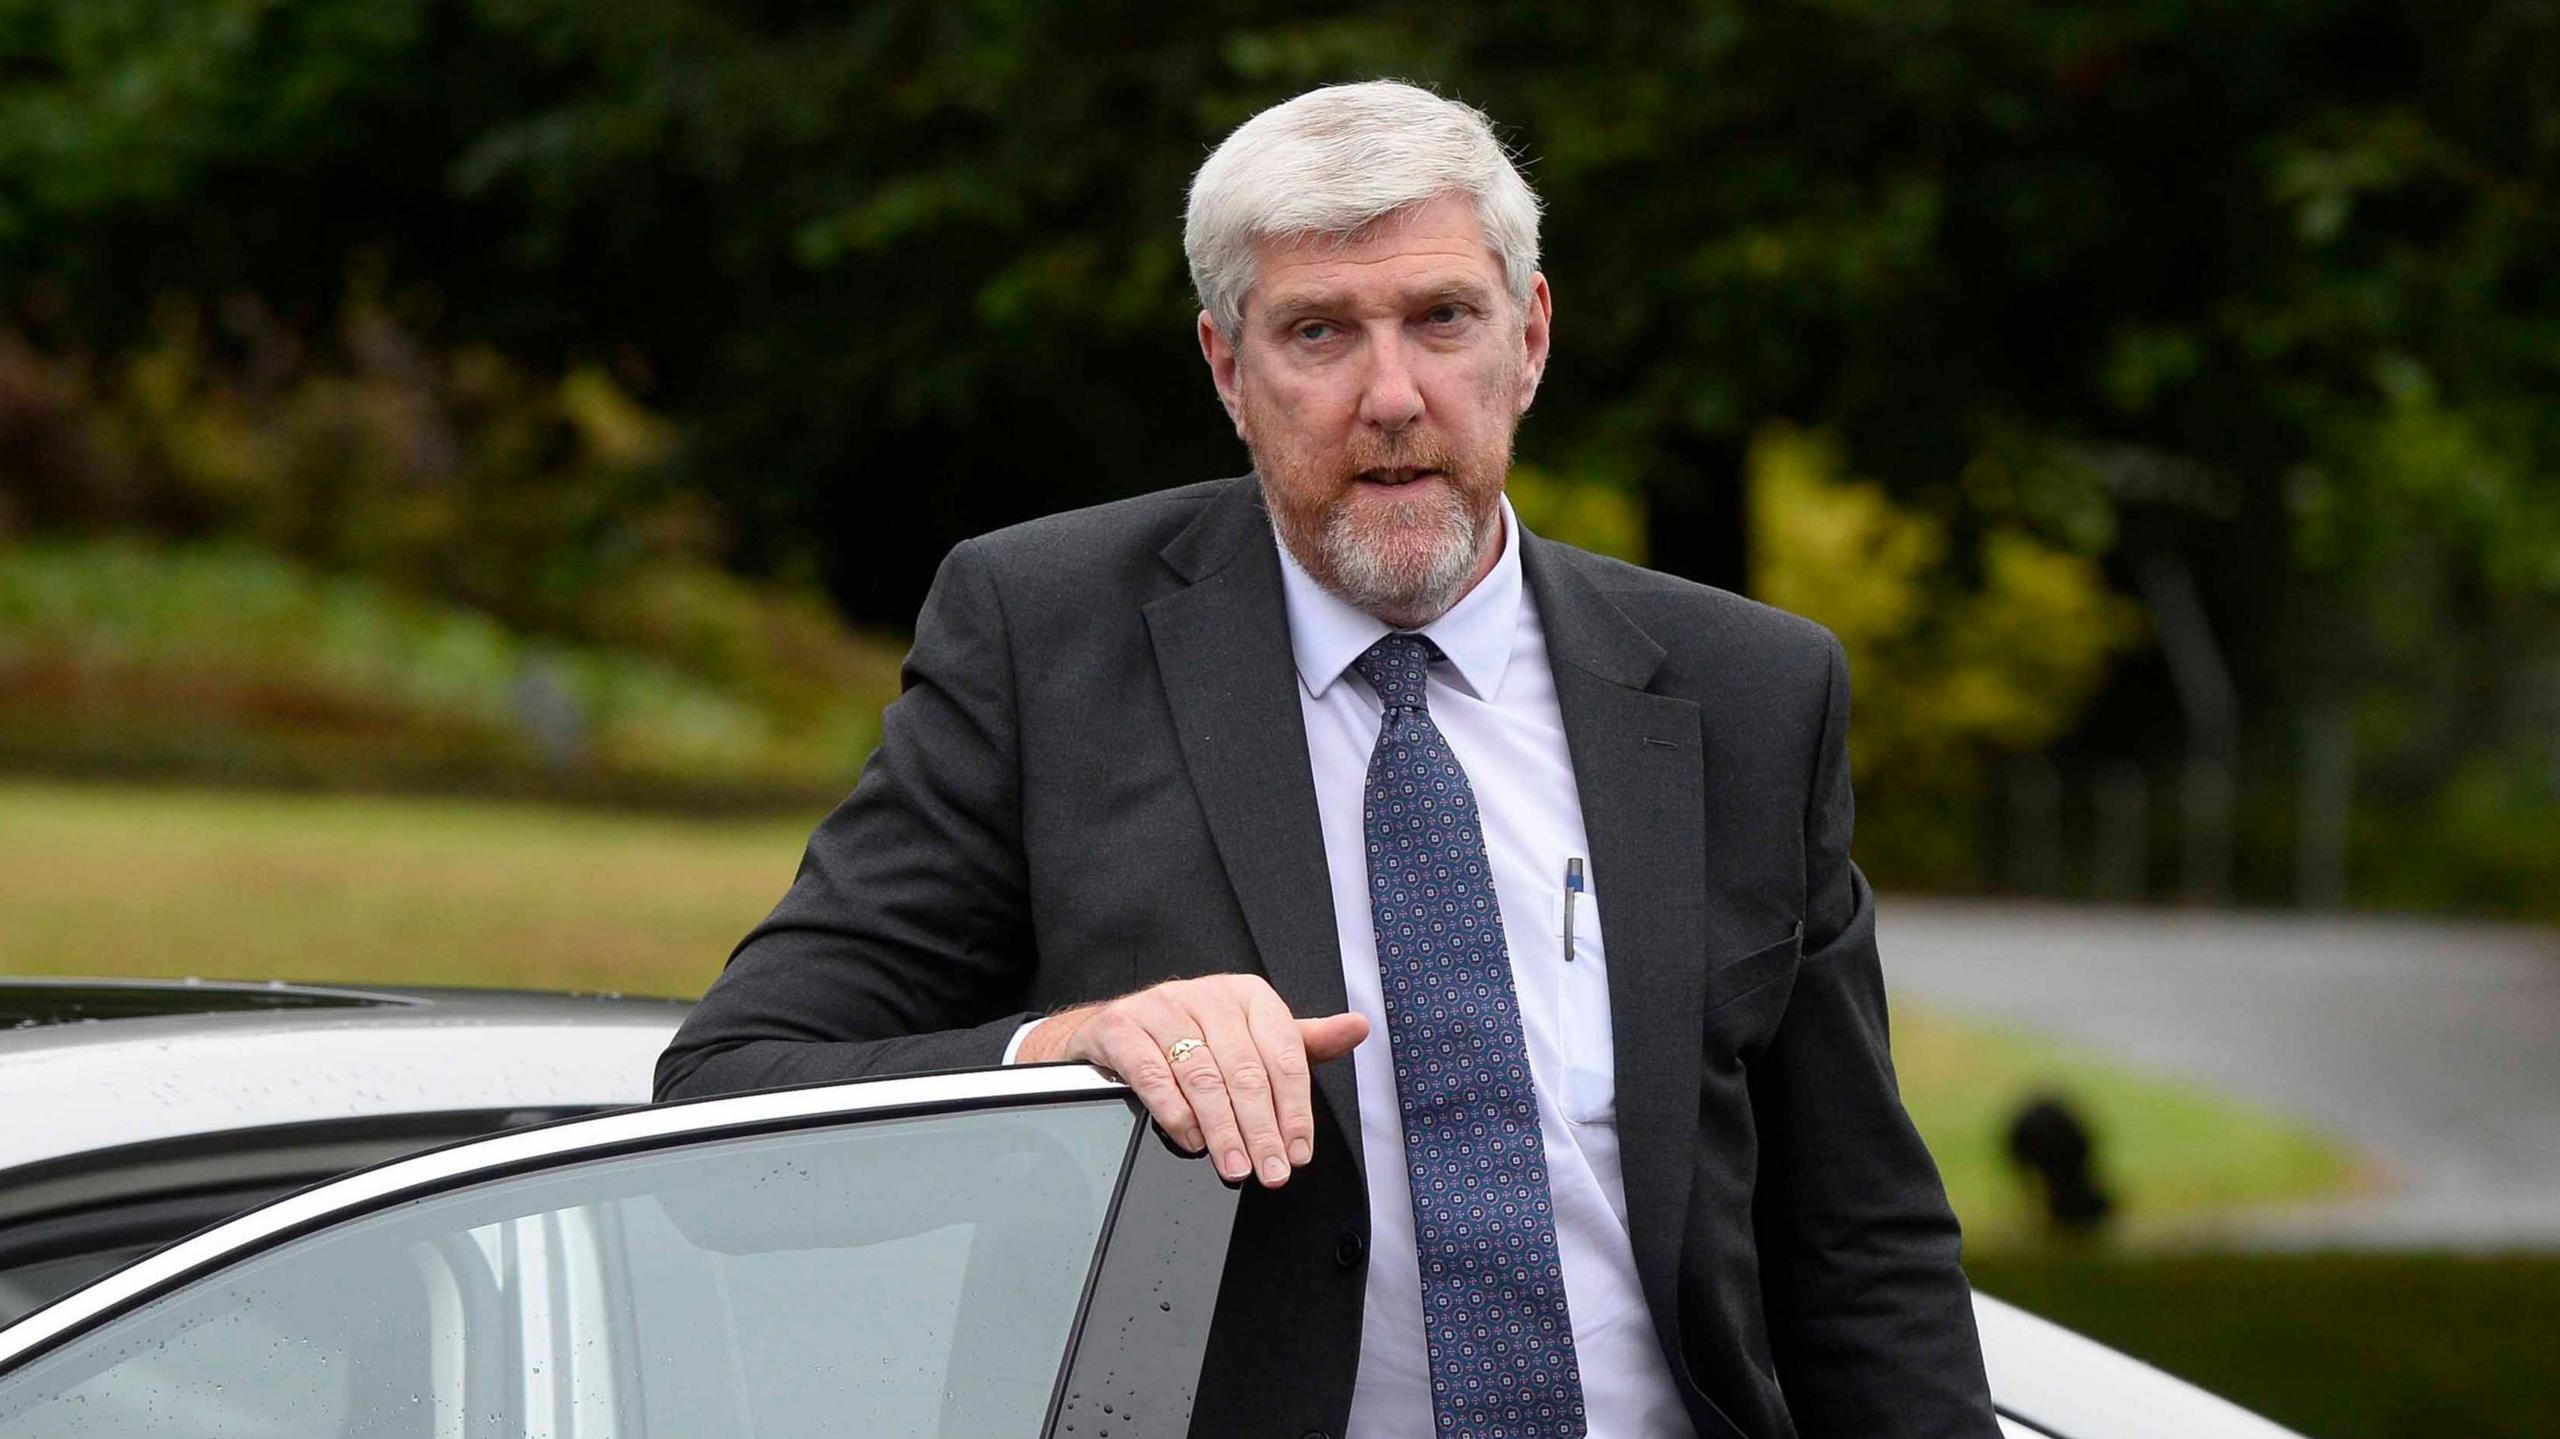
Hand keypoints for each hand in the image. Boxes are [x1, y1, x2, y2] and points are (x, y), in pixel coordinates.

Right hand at [1016, 976, 1368, 1186]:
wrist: (1118, 1029)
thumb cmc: (1196, 1037)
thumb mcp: (1254, 1036)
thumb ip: (1305, 1041)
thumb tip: (1358, 1027)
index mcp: (1249, 996)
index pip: (1284, 1055)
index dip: (1295, 1109)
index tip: (1298, 1152)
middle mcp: (1207, 995)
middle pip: (1244, 1071)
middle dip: (1261, 1130)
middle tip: (1271, 1171)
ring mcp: (1162, 1008)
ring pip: (1202, 1076)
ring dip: (1222, 1130)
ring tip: (1235, 1167)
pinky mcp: (1123, 1027)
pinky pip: (1153, 1074)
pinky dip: (1175, 1113)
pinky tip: (1191, 1141)